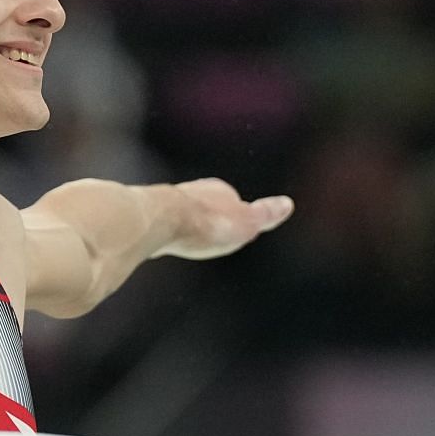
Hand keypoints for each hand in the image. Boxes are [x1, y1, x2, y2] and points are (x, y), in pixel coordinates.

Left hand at [153, 178, 293, 259]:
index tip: (237, 230)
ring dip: (183, 226)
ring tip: (184, 241)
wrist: (161, 221)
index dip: (236, 219)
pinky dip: (162, 233)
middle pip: (206, 208)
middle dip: (208, 221)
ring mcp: (168, 203)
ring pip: (180, 215)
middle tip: (210, 237)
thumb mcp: (245, 224)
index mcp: (220, 192)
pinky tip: (158, 242)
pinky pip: (158, 225)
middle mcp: (194, 192)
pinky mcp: (147, 217)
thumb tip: (287, 204)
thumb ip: (265, 215)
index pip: (233, 203)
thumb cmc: (206, 225)